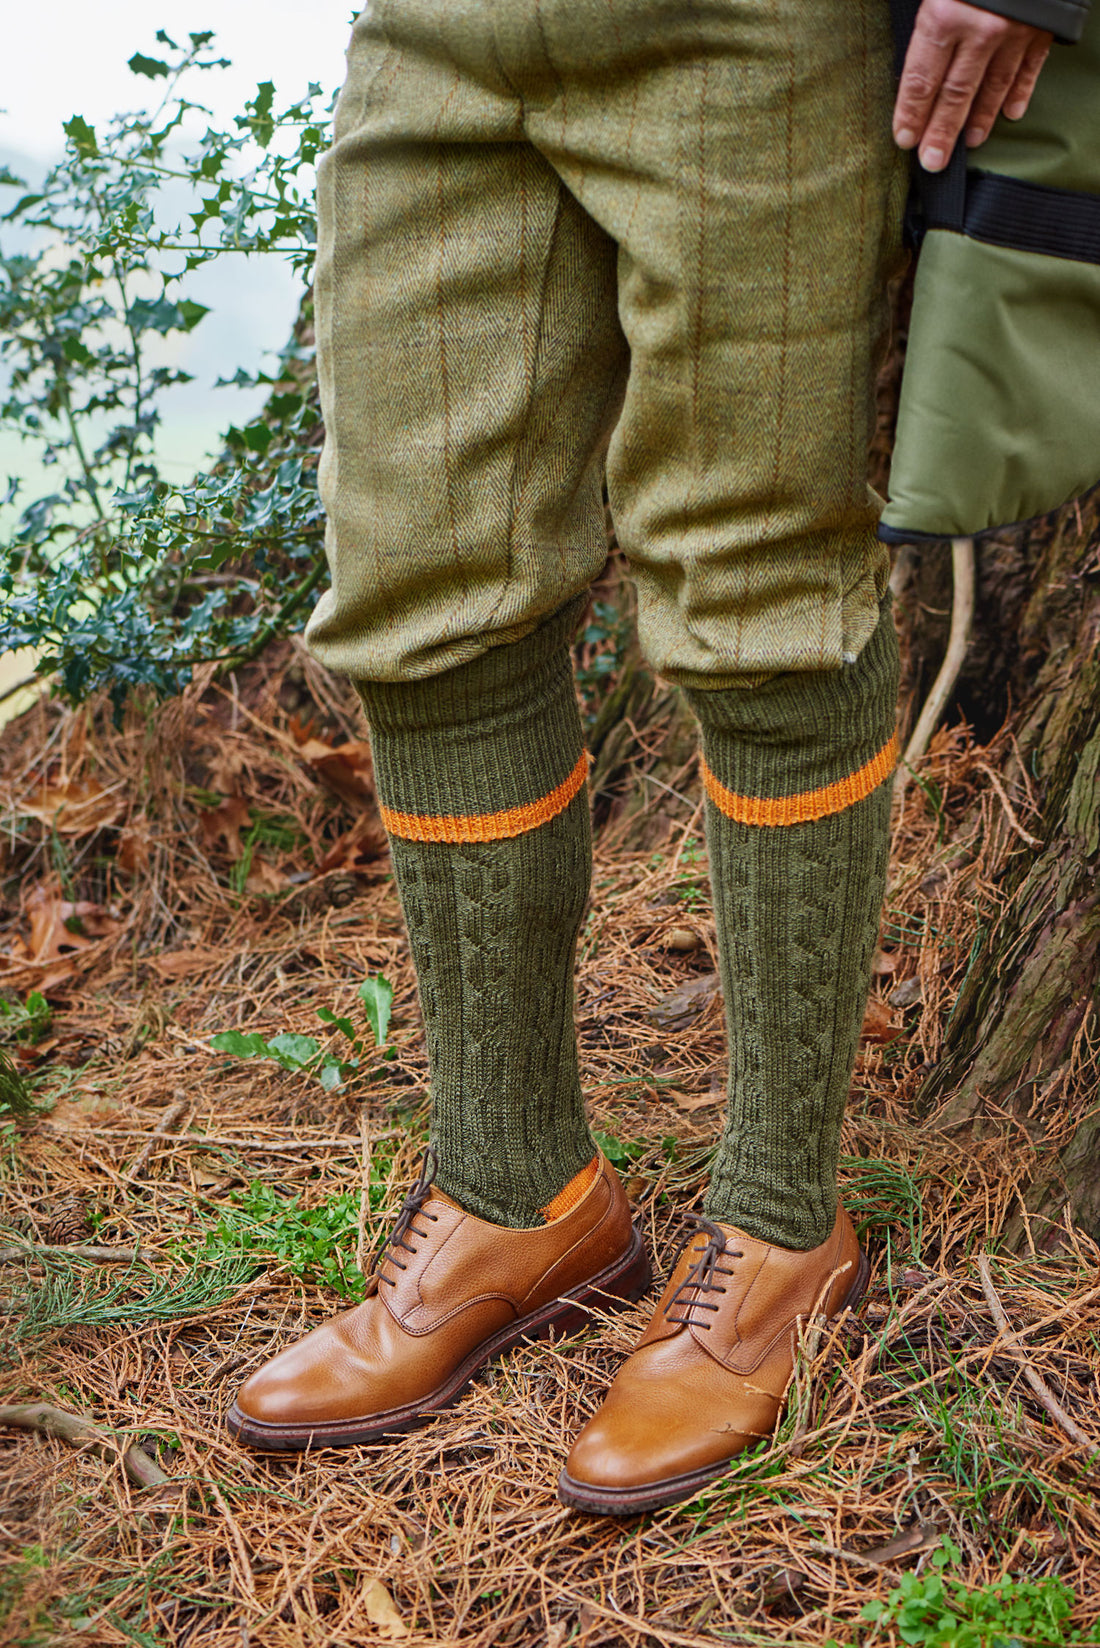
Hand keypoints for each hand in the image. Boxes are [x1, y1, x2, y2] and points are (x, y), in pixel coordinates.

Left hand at [894, 0, 1052, 172]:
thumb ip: (922, 11)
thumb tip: (904, 43)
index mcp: (945, 15)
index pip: (921, 78)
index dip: (910, 112)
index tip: (903, 139)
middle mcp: (980, 31)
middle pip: (955, 94)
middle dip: (940, 132)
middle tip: (931, 162)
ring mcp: (1015, 32)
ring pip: (992, 87)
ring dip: (979, 119)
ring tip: (968, 143)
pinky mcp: (1043, 28)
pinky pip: (1029, 68)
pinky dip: (1019, 92)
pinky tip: (1010, 113)